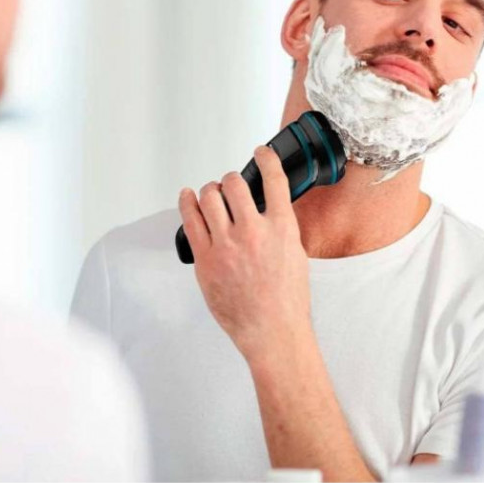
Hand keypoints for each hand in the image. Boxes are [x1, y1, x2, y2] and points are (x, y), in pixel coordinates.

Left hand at [178, 145, 312, 362]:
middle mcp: (253, 231)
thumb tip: (267, 207)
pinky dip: (188, 202)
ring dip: (211, 190)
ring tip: (212, 194)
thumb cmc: (287, 299)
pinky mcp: (205, 260)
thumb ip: (280, 227)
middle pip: (234, 184)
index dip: (267, 158)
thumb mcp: (295, 253)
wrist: (272, 331)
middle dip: (231, 180)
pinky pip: (190, 220)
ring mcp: (226, 245)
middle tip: (231, 186)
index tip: (261, 151)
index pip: (274, 179)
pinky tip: (188, 197)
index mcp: (282, 228)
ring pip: (210, 197)